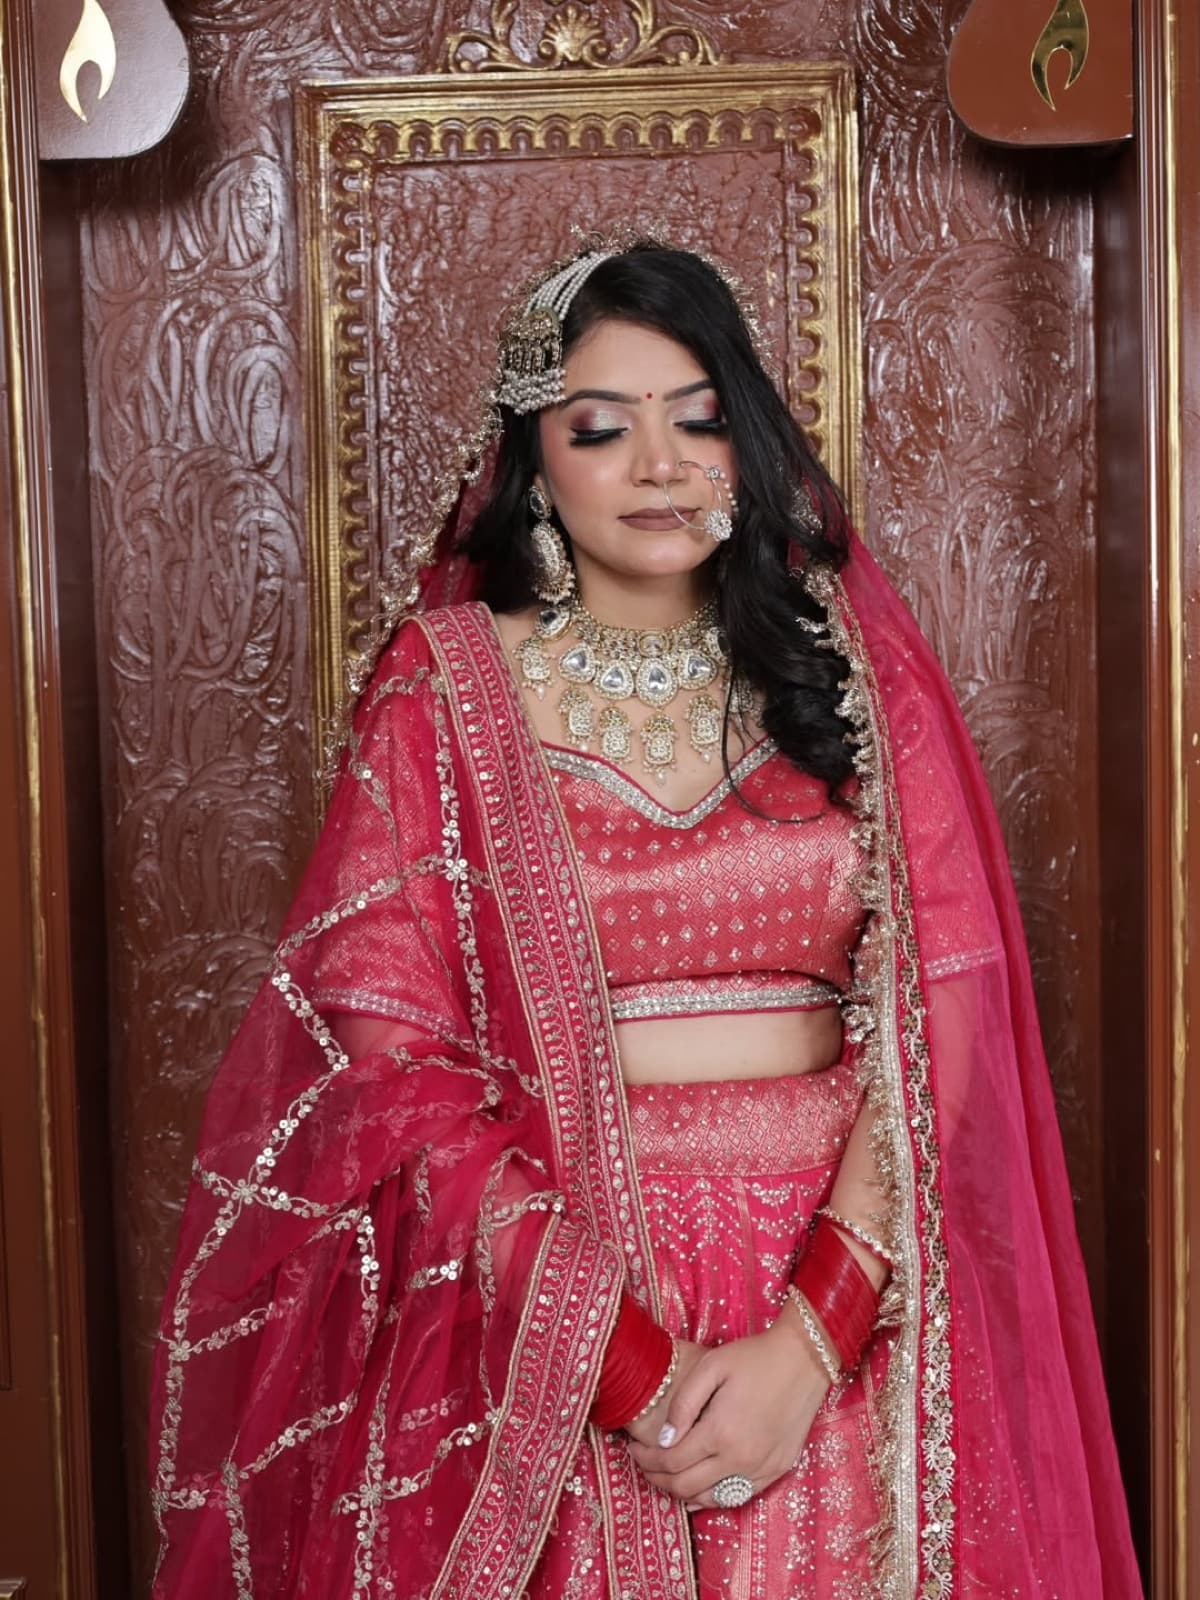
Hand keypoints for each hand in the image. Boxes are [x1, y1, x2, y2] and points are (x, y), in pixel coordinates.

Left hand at [626, 1308, 831, 1510]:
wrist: (804, 1360)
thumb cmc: (754, 1357)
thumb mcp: (711, 1367)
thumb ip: (683, 1404)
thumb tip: (664, 1439)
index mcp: (720, 1432)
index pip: (671, 1461)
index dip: (646, 1459)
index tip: (633, 1448)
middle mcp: (739, 1459)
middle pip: (685, 1486)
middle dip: (657, 1478)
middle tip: (643, 1463)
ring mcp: (760, 1469)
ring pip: (710, 1499)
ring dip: (682, 1492)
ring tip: (666, 1475)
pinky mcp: (777, 1470)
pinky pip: (737, 1497)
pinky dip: (713, 1497)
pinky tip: (700, 1488)